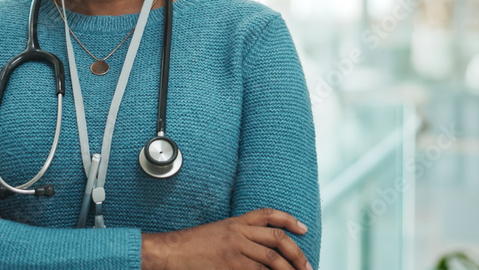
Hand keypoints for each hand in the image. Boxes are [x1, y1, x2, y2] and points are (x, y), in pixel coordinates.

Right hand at [142, 208, 310, 269]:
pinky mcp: (231, 265)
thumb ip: (238, 237)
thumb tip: (259, 250)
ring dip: (289, 269)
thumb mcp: (217, 233)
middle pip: (277, 239)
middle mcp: (238, 232)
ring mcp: (235, 249)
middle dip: (297, 254)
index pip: (267, 215)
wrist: (171, 251)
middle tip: (307, 266)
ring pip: (272, 258)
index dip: (288, 220)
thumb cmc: (191, 245)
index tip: (303, 229)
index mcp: (235, 222)